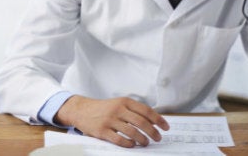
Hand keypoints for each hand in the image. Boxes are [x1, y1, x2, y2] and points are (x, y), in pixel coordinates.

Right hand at [54, 95, 169, 147]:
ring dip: (142, 139)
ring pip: (132, 132)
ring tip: (146, 143)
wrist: (82, 110)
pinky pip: (119, 140)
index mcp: (125, 101)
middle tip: (158, 138)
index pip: (146, 111)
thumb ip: (134, 110)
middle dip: (153, 132)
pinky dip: (129, 144)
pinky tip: (132, 145)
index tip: (165, 127)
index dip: (158, 120)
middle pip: (141, 122)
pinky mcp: (102, 131)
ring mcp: (110, 120)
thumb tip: (154, 121)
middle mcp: (118, 109)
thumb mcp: (119, 104)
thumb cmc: (104, 108)